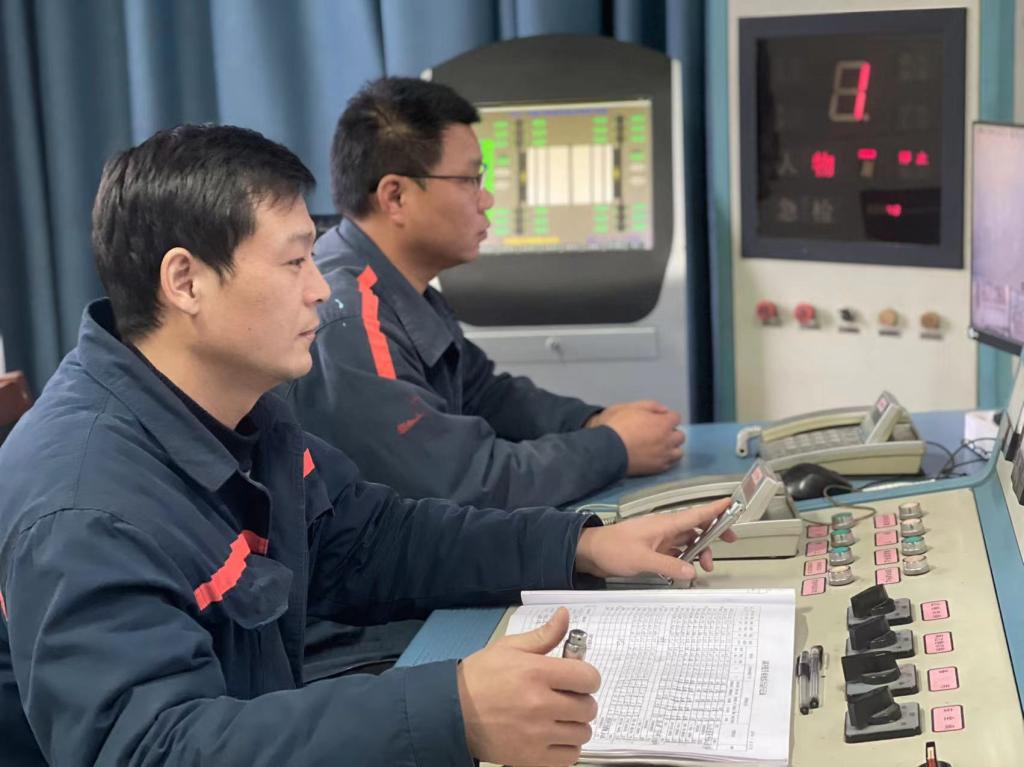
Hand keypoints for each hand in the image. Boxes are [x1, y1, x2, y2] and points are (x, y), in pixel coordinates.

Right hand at [457, 607, 599, 765]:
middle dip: (581, 700)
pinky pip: (570, 756)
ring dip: (575, 725)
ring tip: (558, 718)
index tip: (578, 679)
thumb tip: (565, 615)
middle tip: (565, 698)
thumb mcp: (509, 647)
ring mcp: (537, 734)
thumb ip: (543, 635)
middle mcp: (540, 704)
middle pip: (588, 707)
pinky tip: (553, 736)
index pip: (588, 678)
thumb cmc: (480, 677)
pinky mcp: (532, 758)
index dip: (587, 677)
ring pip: (582, 733)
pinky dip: (567, 747)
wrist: (452, 712)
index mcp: (537, 673)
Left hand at [574, 497, 736, 581]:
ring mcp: (659, 539)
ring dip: (699, 551)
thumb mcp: (643, 559)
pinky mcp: (653, 549)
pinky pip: (676, 552)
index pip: (696, 514)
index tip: (732, 504)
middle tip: (730, 540)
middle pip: (696, 527)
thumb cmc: (613, 548)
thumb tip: (691, 571)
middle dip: (714, 533)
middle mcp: (665, 529)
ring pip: (687, 541)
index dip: (715, 509)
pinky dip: (685, 559)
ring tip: (704, 567)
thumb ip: (669, 566)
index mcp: (664, 524)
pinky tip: (686, 569)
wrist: (591, 552)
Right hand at [587, 400, 683, 475]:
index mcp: (664, 423)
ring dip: (671, 448)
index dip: (666, 417)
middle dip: (671, 433)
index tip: (657, 420)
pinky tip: (654, 457)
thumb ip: (652, 406)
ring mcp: (664, 455)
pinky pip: (669, 464)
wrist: (609, 449)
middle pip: (680, 436)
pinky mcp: (658, 468)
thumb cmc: (619, 425)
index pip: (676, 417)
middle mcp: (668, 440)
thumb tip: (665, 410)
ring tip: (659, 447)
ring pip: (678, 452)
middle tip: (658, 433)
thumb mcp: (632, 407)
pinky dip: (664, 459)